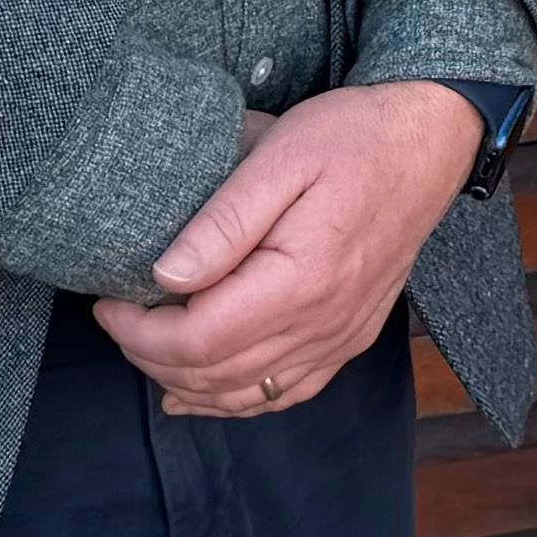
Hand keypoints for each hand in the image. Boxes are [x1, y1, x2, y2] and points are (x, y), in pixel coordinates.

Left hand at [92, 84, 477, 419]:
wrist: (429, 142)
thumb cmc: (353, 136)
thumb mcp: (281, 154)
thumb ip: (223, 221)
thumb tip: (166, 276)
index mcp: (301, 280)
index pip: (199, 341)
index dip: (139, 333)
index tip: (107, 301)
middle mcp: (324, 323)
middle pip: (216, 375)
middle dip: (151, 357)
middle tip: (116, 319)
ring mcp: (341, 337)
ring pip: (247, 394)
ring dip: (186, 383)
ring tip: (145, 350)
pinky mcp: (351, 337)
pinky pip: (287, 392)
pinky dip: (236, 400)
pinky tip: (201, 390)